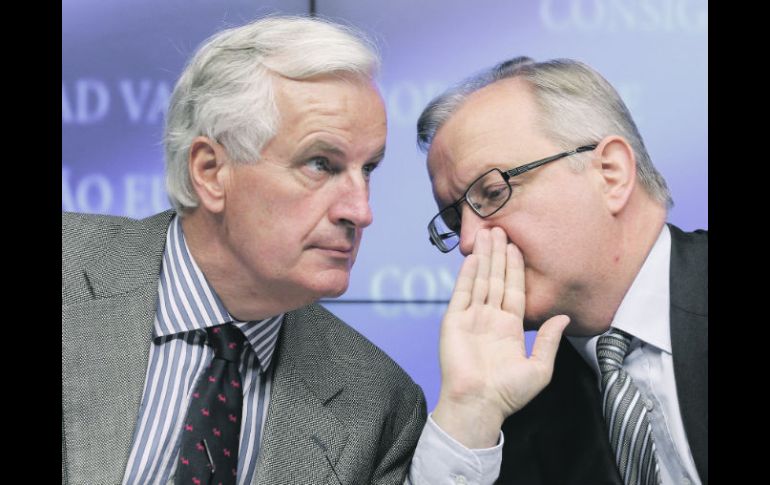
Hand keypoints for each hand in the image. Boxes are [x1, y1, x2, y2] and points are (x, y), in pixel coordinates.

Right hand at [432, 227, 569, 447]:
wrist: (478, 404)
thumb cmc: (508, 394)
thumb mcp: (539, 368)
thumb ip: (549, 340)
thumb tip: (564, 318)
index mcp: (510, 327)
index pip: (514, 290)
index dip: (516, 268)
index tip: (517, 246)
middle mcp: (490, 319)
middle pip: (496, 279)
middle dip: (498, 254)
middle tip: (500, 228)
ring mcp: (471, 318)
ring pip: (479, 281)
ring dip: (483, 257)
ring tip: (486, 234)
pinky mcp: (454, 322)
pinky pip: (461, 293)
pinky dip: (466, 275)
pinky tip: (472, 258)